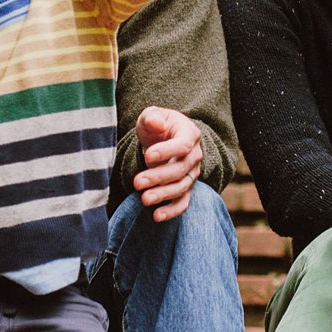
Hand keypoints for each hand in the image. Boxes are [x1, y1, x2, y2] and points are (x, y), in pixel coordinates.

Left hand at [132, 105, 201, 221]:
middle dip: (158, 177)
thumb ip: (152, 117)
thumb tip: (157, 124)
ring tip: (144, 199)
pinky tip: (156, 216)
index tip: (147, 156)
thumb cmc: (157, 125)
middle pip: (180, 169)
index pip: (183, 145)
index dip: (167, 151)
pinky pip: (183, 202)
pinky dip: (172, 211)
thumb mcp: (152, 115)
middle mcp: (195, 155)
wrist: (166, 138)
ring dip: (163, 195)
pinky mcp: (186, 188)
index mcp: (189, 134)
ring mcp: (192, 173)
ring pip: (181, 187)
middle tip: (137, 182)